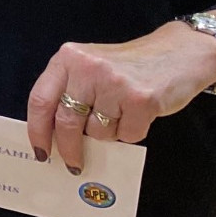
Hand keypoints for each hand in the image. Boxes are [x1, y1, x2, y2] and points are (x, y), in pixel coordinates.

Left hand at [24, 14, 215, 171]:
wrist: (177, 53)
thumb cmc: (128, 66)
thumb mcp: (89, 68)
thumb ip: (70, 92)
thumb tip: (53, 136)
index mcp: (68, 58)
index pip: (40, 100)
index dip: (37, 130)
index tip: (40, 151)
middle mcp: (88, 68)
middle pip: (66, 122)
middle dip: (68, 148)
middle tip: (73, 163)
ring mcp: (115, 83)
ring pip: (98, 132)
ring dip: (108, 133)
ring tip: (120, 114)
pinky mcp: (141, 100)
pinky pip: (127, 135)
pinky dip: (131, 132)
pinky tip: (138, 114)